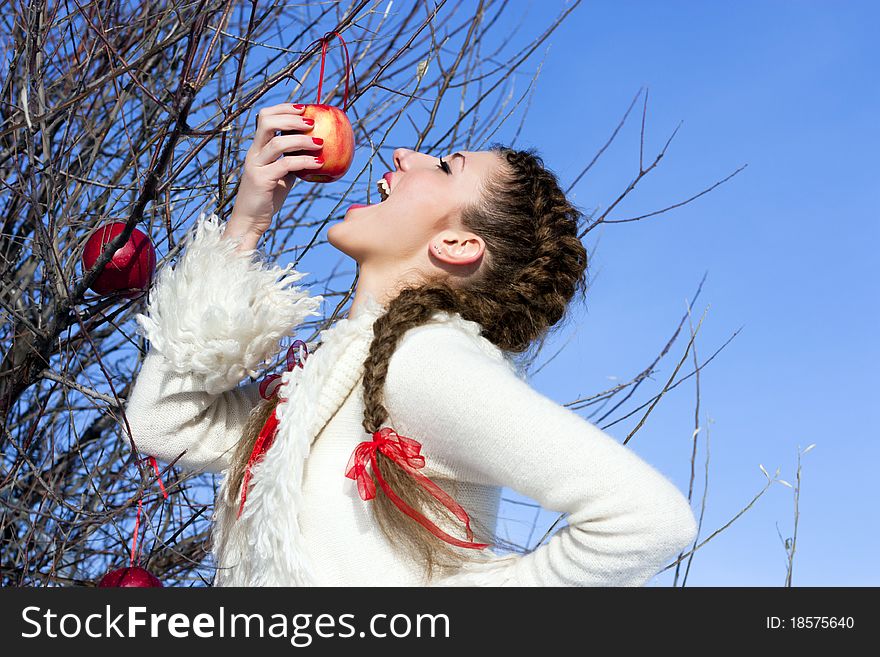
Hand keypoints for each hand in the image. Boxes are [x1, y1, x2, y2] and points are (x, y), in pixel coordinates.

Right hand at [229, 103, 323, 235]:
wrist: (250, 220)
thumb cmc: (268, 197)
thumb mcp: (282, 174)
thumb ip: (292, 160)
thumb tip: (317, 149)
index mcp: (258, 148)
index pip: (265, 117)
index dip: (284, 108)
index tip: (304, 108)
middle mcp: (254, 153)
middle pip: (266, 121)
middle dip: (291, 118)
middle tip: (312, 122)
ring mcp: (256, 166)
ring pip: (277, 143)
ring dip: (302, 140)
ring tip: (320, 142)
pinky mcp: (262, 180)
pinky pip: (285, 165)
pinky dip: (305, 161)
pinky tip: (319, 163)